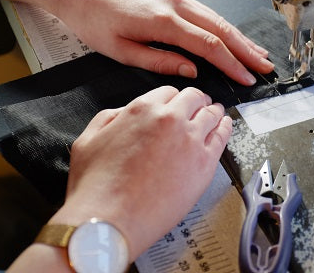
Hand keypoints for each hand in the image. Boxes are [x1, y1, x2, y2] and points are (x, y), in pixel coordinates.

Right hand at [47, 86, 230, 260]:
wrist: (108, 221)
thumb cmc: (96, 188)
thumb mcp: (88, 140)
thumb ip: (108, 119)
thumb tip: (123, 113)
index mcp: (142, 110)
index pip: (168, 93)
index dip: (173, 99)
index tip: (177, 105)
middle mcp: (170, 119)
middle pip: (193, 98)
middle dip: (196, 101)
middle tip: (199, 106)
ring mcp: (191, 140)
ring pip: (211, 114)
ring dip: (213, 111)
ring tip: (216, 113)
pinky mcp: (205, 164)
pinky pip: (223, 137)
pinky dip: (225, 128)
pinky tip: (225, 127)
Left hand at [49, 0, 273, 85]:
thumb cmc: (94, 21)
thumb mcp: (121, 51)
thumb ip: (160, 62)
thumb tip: (193, 72)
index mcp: (163, 21)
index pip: (209, 46)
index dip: (232, 64)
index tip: (248, 79)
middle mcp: (176, 3)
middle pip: (222, 29)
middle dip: (247, 50)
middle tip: (266, 67)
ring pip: (218, 18)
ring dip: (240, 38)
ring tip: (258, 54)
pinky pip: (207, 12)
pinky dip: (225, 27)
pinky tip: (233, 37)